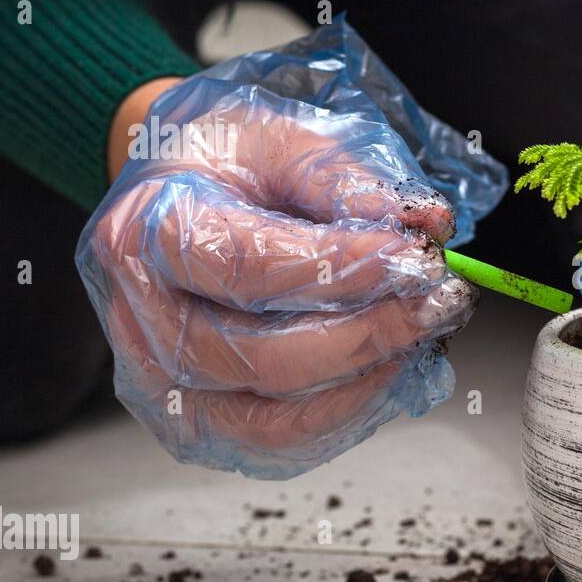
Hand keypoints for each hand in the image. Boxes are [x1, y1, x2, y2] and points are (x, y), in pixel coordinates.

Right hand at [80, 73, 476, 477]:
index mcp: (148, 235)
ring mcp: (162, 384)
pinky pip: (279, 441)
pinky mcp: (194, 423)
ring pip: (275, 416)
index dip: (343, 270)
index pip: (251, 267)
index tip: (415, 255)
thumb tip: (426, 222)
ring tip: (423, 331)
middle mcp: (141, 320)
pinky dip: (348, 412)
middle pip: (263, 356)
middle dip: (370, 333)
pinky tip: (389, 366)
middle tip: (440, 300)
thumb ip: (349, 180)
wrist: (171, 198)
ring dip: (368, 378)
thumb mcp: (280, 139)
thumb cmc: (225, 168)